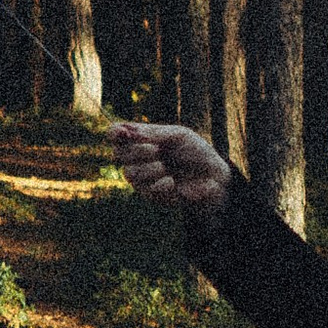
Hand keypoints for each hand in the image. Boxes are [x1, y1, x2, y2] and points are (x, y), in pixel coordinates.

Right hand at [111, 121, 231, 213]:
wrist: (213, 175)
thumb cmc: (196, 151)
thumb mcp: (178, 135)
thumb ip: (154, 133)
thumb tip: (129, 131)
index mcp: (143, 139)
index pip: (116, 134)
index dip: (114, 133)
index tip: (123, 133)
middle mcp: (138, 158)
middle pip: (118, 154)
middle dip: (136, 151)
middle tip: (157, 150)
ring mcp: (143, 178)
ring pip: (130, 174)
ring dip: (150, 169)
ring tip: (166, 168)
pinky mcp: (152, 195)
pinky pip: (146, 190)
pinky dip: (161, 184)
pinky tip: (172, 182)